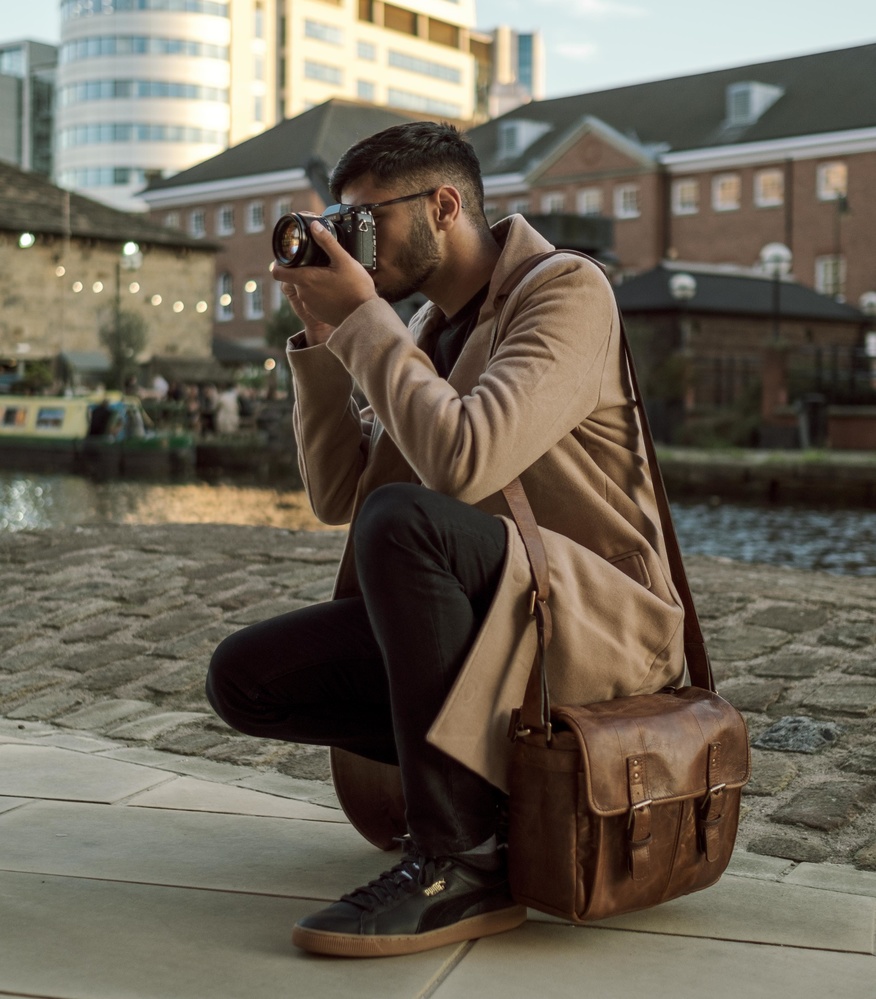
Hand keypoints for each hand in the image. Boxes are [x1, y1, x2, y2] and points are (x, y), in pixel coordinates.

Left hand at [270, 221, 378, 340]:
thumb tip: (314, 226)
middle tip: (321, 264)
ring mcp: (309, 306)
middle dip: (304, 270)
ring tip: (330, 278)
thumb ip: (327, 242)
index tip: (288, 258)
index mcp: (306, 279)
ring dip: (312, 283)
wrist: (364, 316)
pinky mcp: (317, 314)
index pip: (278, 272)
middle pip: (294, 278)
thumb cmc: (356, 288)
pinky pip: (313, 301)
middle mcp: (303, 294)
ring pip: (304, 289)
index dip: (279, 264)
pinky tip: (334, 292)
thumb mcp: (344, 260)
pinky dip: (319, 295)